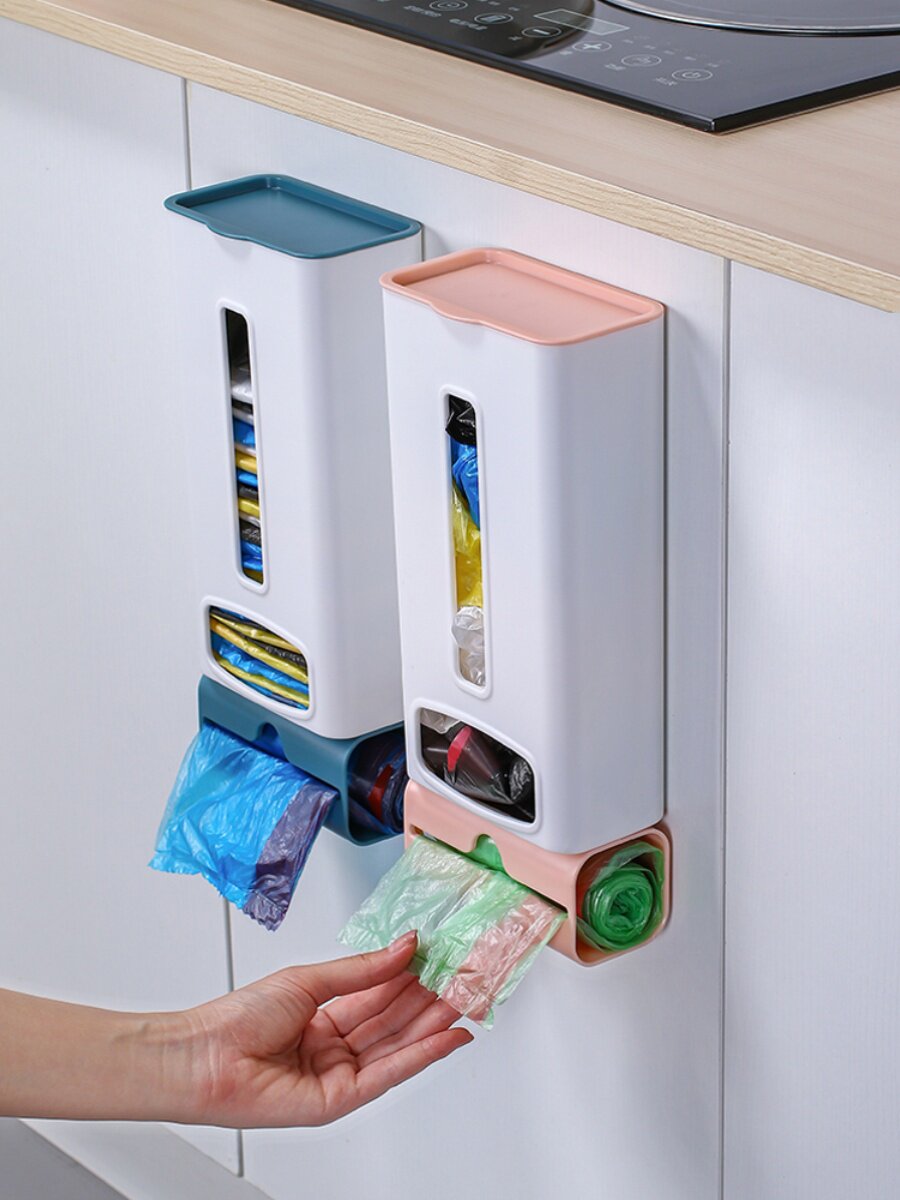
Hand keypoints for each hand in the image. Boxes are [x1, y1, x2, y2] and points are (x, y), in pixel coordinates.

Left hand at [181, 932, 473, 1127]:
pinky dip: (422, 1054)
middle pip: (394, 1020)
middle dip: (431, 998)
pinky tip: (447, 1037)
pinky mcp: (340, 1100)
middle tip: (464, 976)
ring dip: (435, 1023)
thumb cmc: (238, 1019)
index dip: (411, 975)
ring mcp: (339, 1074)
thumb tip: (404, 947)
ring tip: (466, 999)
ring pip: (398, 1045)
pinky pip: (389, 1073)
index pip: (379, 994)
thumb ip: (363, 970)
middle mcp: (334, 1047)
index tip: (440, 955)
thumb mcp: (309, 981)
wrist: (204, 1057)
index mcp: (323, 1017)